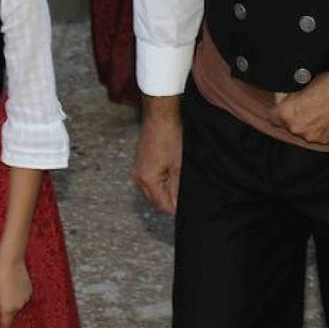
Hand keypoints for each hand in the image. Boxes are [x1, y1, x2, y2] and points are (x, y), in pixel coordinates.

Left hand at [0, 256, 31, 327]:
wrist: (11, 262)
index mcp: (9, 309)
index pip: (6, 325)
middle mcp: (20, 306)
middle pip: (12, 314)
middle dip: (6, 313)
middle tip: (0, 306)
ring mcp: (26, 298)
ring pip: (18, 305)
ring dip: (12, 304)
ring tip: (6, 294)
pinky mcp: (30, 289)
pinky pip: (22, 298)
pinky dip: (17, 297)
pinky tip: (12, 288)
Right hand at [131, 98, 181, 214]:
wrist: (161, 115)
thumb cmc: (171, 137)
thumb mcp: (179, 166)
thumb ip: (178, 188)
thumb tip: (180, 205)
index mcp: (147, 180)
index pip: (162, 205)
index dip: (176, 210)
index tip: (189, 211)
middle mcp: (139, 178)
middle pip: (156, 199)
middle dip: (171, 202)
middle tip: (188, 202)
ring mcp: (138, 170)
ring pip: (154, 190)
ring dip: (166, 192)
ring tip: (182, 190)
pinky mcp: (141, 163)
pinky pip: (151, 180)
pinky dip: (162, 183)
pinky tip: (173, 179)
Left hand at [272, 55, 328, 144]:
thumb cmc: (325, 82)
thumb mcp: (298, 83)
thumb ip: (285, 95)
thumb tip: (279, 98)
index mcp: (286, 114)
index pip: (272, 117)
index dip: (278, 110)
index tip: (285, 106)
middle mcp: (296, 128)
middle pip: (288, 125)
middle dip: (293, 117)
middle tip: (304, 105)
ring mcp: (311, 136)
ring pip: (303, 131)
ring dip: (306, 124)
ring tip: (317, 110)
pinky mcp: (325, 139)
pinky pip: (317, 135)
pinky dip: (319, 128)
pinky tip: (326, 116)